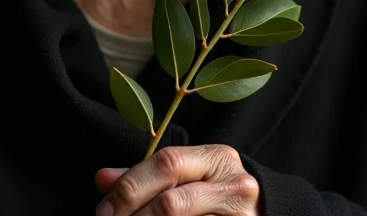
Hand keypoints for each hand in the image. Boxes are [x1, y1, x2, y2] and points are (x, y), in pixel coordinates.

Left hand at [95, 144, 260, 214]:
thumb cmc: (216, 193)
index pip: (167, 163)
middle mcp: (234, 184)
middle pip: (171, 200)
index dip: (131, 186)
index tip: (104, 209)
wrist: (264, 214)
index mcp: (217, 158)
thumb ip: (146, 175)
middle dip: (134, 214)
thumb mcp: (188, 175)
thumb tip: (102, 179)